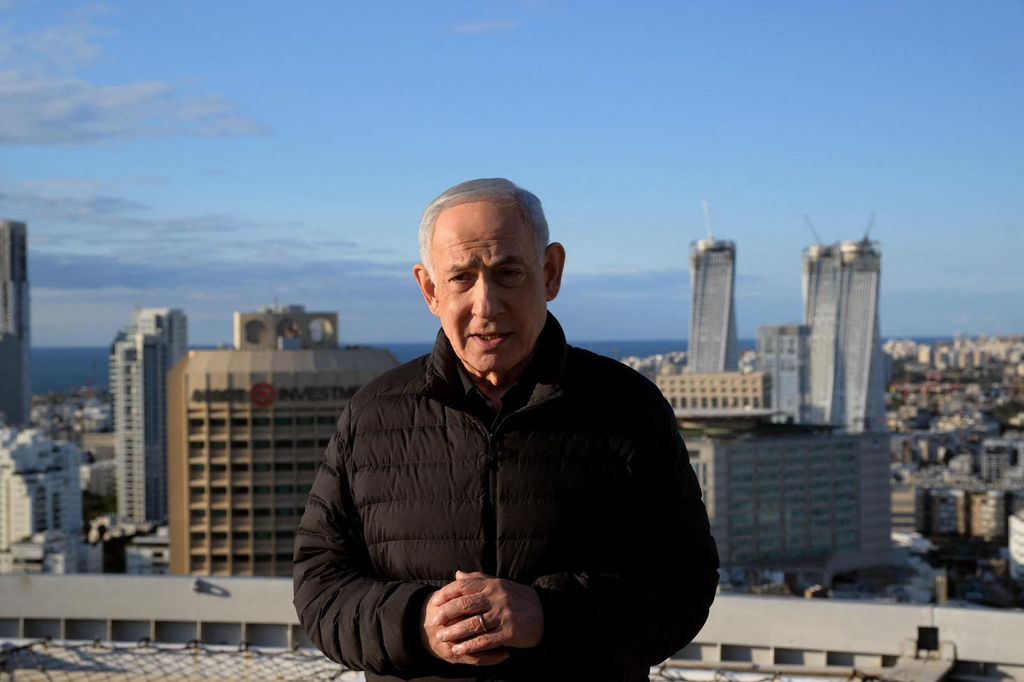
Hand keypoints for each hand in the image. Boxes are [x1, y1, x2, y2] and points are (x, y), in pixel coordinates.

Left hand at [428, 570, 543, 655]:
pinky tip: (459, 649)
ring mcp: (503, 615)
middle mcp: (496, 598)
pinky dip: (470, 646)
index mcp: (492, 585)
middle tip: (434, 621)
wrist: (545, 611)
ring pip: (473, 623)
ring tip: (442, 637)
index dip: (447, 593)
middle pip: (465, 604)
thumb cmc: (518, 597)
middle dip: (447, 613)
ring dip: (455, 631)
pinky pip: (485, 640)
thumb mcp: (499, 584)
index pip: (464, 586)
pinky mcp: (509, 632)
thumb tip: (457, 574)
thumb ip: (477, 579)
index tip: (435, 602)